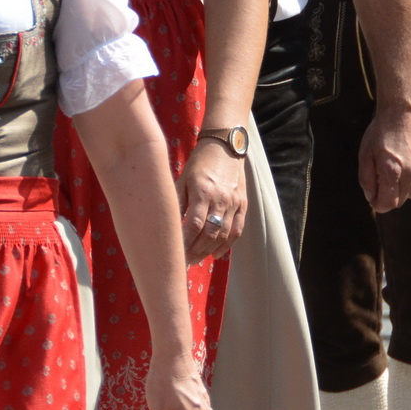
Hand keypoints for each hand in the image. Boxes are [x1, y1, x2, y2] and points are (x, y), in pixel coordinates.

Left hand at [178, 139, 245, 262]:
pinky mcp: (242, 204)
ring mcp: (234, 203)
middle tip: (183, 262)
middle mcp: (220, 199)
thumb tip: (167, 224)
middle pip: (209, 233)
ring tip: (195, 260)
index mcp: (203, 191)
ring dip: (209, 251)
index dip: (185, 242)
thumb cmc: (199, 163)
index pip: (194, 224)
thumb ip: (177, 202)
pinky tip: (215, 254)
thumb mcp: (183, 178)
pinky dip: (227, 245)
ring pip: (223, 235)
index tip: (175, 253)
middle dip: (196, 251)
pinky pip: (237, 230)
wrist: (225, 147)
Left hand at [358, 103, 410, 211]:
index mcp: (391, 170)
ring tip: (391, 173)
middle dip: (386, 198)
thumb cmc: (380, 133)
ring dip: (398, 191)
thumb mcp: (365, 154)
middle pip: (398, 201)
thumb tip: (371, 198)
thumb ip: (366, 179)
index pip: (388, 203)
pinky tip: (404, 176)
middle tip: (378, 181)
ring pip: (409, 196)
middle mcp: (410, 172)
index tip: (373, 198)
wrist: (402, 113)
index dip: (378, 205)